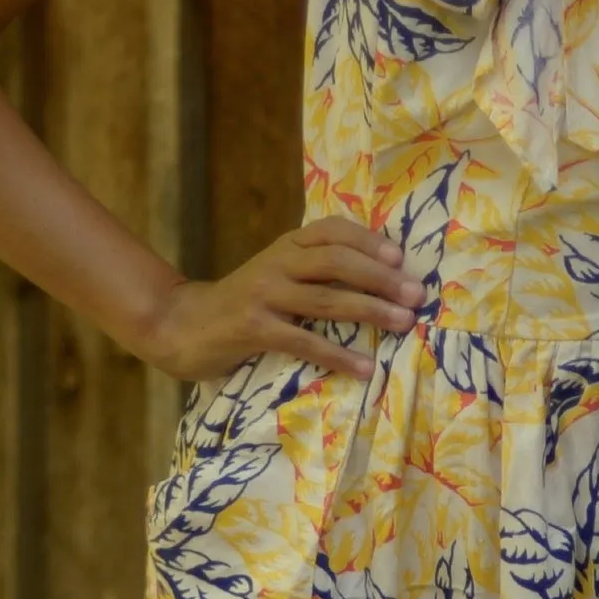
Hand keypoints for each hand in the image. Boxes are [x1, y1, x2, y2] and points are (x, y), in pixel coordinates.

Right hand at [133, 218, 422, 383]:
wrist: (182, 325)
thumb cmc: (242, 304)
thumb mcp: (277, 275)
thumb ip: (313, 271)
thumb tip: (377, 279)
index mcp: (286, 246)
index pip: (332, 230)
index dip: (369, 240)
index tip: (401, 257)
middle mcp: (277, 263)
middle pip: (337, 261)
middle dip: (381, 277)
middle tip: (416, 295)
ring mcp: (264, 295)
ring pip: (327, 300)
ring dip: (370, 311)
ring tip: (404, 324)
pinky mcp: (254, 329)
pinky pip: (304, 342)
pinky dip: (338, 356)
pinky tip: (364, 368)